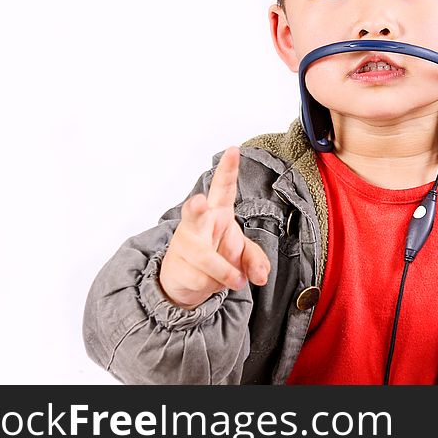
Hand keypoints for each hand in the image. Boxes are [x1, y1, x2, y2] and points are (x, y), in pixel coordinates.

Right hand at [160, 146, 270, 309]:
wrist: (187, 280)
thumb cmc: (216, 254)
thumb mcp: (242, 255)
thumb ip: (256, 261)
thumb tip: (261, 276)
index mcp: (218, 212)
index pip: (223, 187)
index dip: (228, 169)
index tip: (233, 150)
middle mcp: (198, 223)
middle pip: (194, 214)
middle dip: (195, 209)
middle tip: (198, 203)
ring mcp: (184, 243)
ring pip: (208, 260)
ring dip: (226, 275)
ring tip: (234, 280)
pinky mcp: (176, 265)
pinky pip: (203, 280)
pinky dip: (213, 287)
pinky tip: (207, 281)